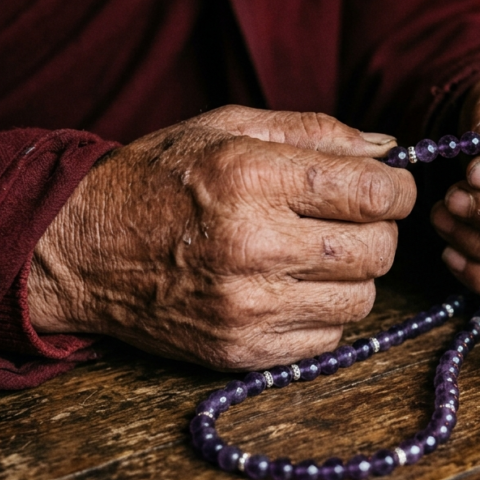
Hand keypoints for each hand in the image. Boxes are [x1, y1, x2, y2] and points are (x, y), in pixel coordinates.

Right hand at [27, 105, 414, 369]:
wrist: (81, 250)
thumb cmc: (159, 179)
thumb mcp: (227, 128)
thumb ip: (315, 132)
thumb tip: (390, 150)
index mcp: (251, 177)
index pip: (373, 193)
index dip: (397, 189)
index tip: (387, 188)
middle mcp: (252, 245)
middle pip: (378, 250)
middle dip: (378, 230)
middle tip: (349, 219)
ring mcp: (247, 308)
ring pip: (362, 299)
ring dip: (353, 275)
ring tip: (314, 255)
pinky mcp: (242, 351)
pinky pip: (329, 338)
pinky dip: (324, 312)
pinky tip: (290, 289)